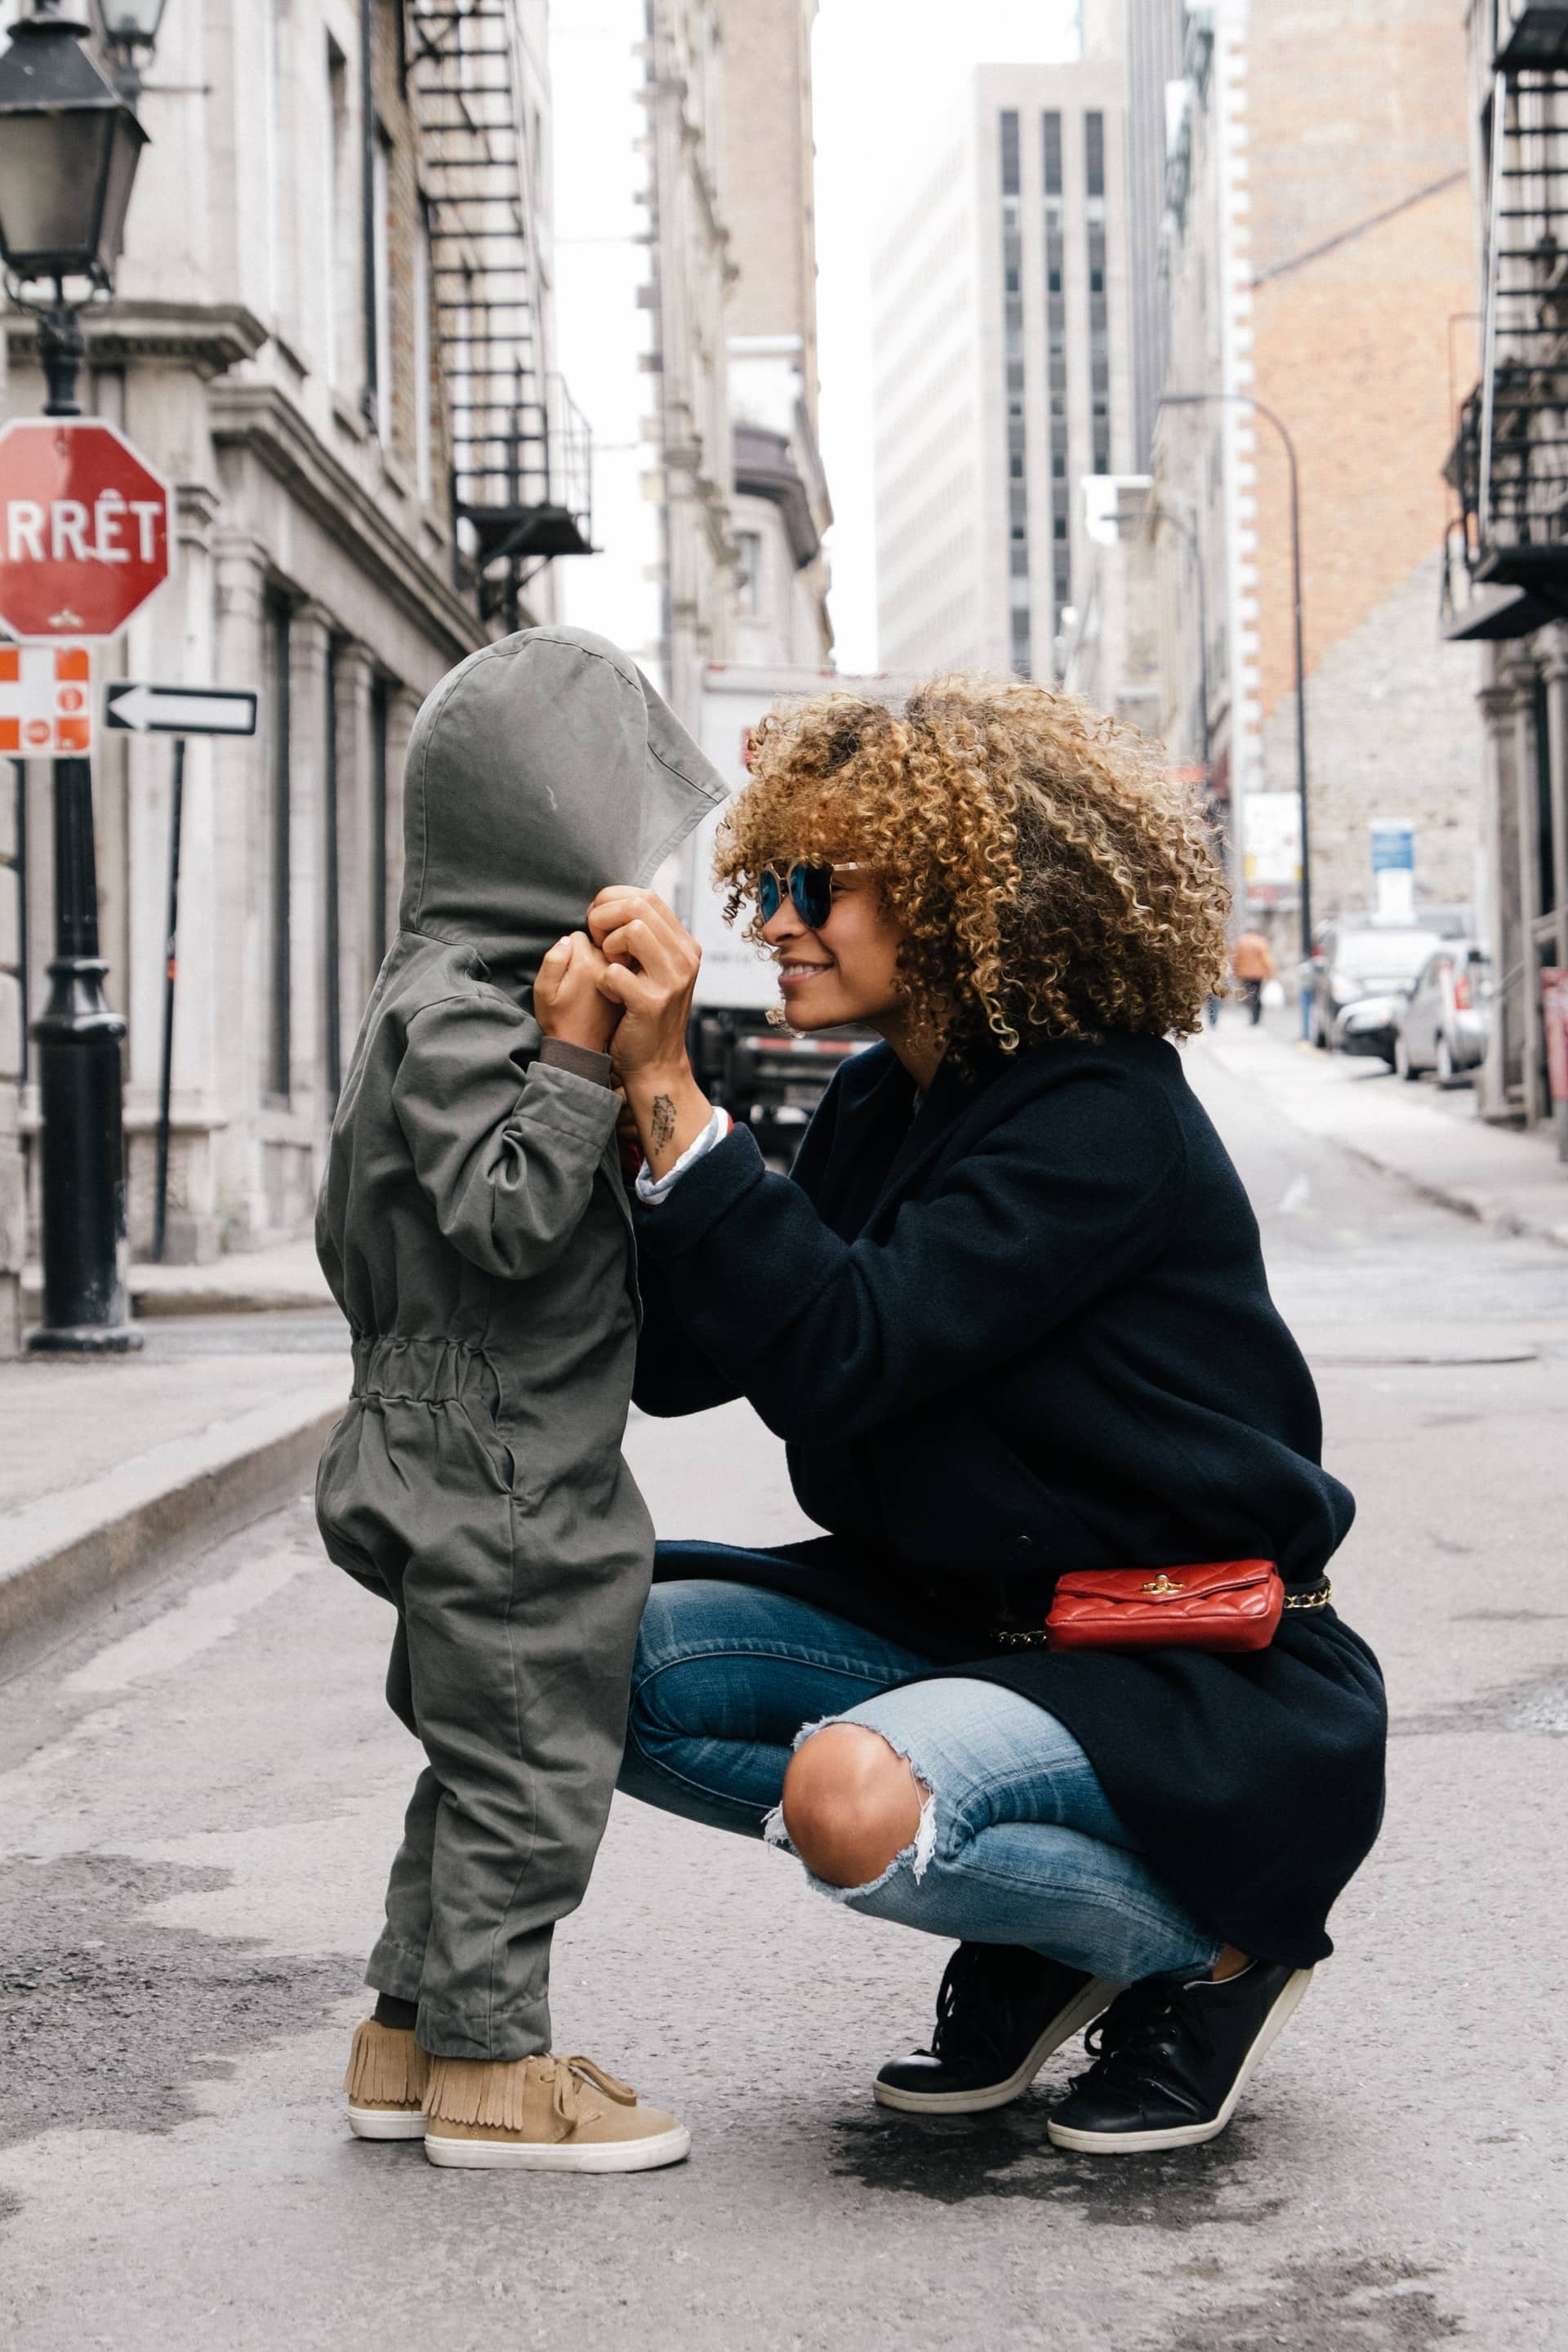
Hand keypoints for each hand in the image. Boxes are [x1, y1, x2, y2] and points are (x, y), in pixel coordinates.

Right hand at [534, 931, 620, 1055]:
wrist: (582, 1049)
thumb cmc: (558, 1019)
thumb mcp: (544, 991)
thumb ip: (553, 960)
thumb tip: (568, 938)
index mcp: (585, 962)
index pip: (578, 935)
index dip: (569, 951)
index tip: (567, 972)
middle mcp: (608, 965)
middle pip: (598, 941)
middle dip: (587, 953)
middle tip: (579, 980)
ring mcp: (623, 975)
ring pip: (612, 953)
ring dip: (602, 963)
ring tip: (592, 987)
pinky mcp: (631, 985)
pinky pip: (622, 967)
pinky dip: (616, 974)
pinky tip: (607, 991)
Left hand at [587, 887, 711, 1174]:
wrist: (655, 1064)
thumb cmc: (643, 1013)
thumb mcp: (654, 968)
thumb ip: (644, 937)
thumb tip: (614, 902)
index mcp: (685, 945)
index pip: (647, 896)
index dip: (612, 901)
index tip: (599, 924)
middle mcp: (686, 958)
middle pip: (638, 906)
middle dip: (604, 917)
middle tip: (597, 942)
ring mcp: (673, 980)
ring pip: (632, 930)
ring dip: (607, 945)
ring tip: (608, 965)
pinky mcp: (652, 1003)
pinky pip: (614, 971)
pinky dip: (603, 981)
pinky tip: (611, 993)